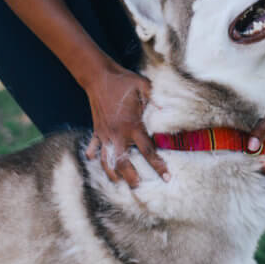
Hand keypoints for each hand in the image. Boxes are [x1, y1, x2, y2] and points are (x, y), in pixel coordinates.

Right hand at [84, 62, 168, 187]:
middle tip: (138, 187)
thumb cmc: (124, 81)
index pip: (147, 150)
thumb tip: (171, 109)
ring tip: (118, 183)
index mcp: (132, 125)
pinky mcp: (96, 130)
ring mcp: (105, 133)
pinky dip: (93, 155)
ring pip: (106, 160)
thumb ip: (158, 99)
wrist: (99, 76)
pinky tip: (94, 161)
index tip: (166, 177)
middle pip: (124, 162)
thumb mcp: (145, 87)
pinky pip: (93, 147)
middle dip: (131, 177)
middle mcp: (117, 134)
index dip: (158, 165)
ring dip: (112, 173)